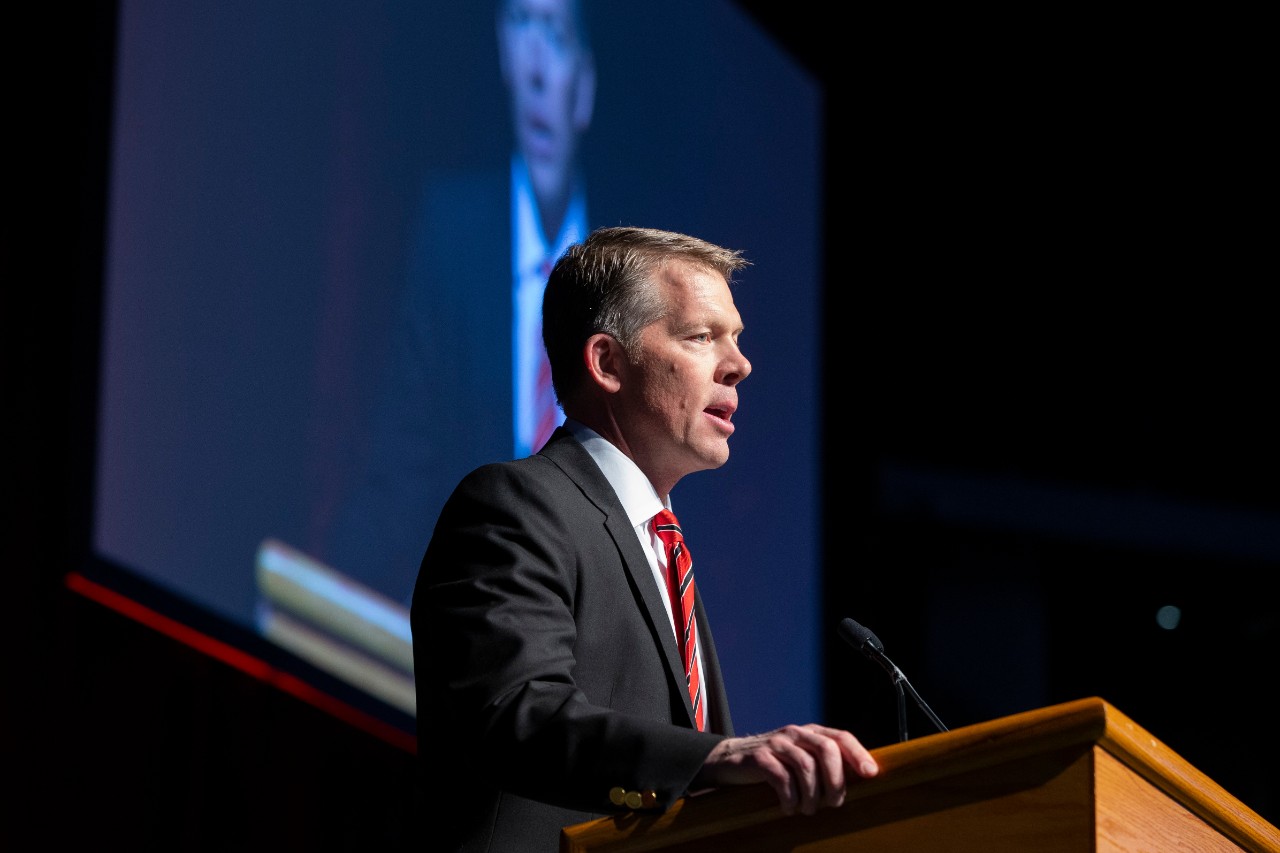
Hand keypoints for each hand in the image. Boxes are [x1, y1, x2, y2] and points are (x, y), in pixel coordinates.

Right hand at [691, 724, 877, 815]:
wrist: (730, 760)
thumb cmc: (774, 765)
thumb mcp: (800, 758)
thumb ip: (824, 763)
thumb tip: (860, 780)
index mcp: (810, 733)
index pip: (840, 737)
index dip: (858, 754)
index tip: (871, 774)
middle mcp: (795, 734)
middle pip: (826, 749)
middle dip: (835, 780)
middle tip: (833, 803)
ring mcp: (776, 743)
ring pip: (805, 766)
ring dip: (811, 795)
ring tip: (808, 810)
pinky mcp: (758, 757)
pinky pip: (781, 777)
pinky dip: (789, 797)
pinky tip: (788, 807)